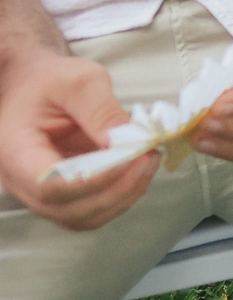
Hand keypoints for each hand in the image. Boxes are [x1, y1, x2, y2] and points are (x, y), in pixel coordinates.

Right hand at [0, 50, 157, 229]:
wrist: (31, 87)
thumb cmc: (48, 82)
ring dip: (121, 197)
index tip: (130, 159)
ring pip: (82, 217)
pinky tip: (137, 171)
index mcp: (16, 150)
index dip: (93, 180)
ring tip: (147, 162)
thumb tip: (128, 142)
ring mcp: (40, 193)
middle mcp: (21, 181)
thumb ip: (102, 110)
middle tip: (148, 158)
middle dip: (116, 190)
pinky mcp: (62, 194)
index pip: (49, 184)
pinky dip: (118, 198)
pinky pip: (89, 211)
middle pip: (68, 209)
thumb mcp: (77, 81)